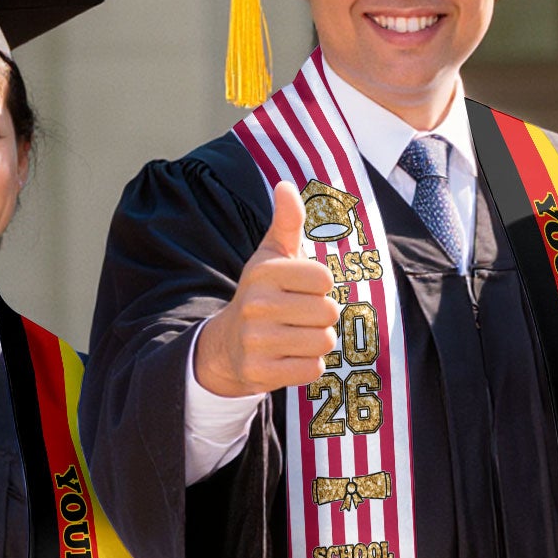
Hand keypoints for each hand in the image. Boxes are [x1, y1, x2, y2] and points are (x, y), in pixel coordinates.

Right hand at [192, 181, 340, 397]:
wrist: (228, 344)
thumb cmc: (263, 293)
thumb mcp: (272, 256)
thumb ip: (287, 222)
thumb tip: (285, 185)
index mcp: (264, 272)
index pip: (324, 278)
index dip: (320, 286)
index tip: (300, 289)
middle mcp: (257, 304)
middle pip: (329, 311)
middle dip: (322, 316)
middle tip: (299, 316)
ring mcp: (256, 341)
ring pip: (324, 341)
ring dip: (317, 341)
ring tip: (295, 335)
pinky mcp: (260, 372)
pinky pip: (313, 369)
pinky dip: (308, 365)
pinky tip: (289, 356)